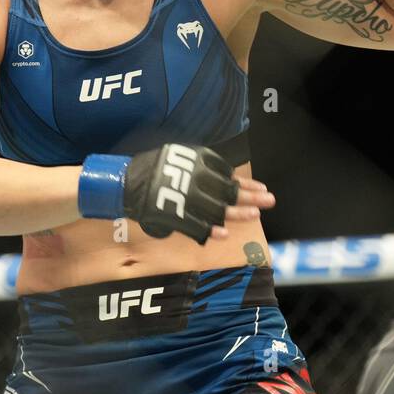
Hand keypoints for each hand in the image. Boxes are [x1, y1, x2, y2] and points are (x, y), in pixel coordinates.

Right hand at [122, 143, 275, 243]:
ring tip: (255, 215)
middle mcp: (193, 179)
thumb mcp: (180, 159)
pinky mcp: (171, 214)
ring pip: (214, 208)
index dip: (246, 183)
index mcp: (196, 164)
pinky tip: (224, 234)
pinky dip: (209, 230)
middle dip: (250, 196)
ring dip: (236, 212)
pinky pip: (194, 225)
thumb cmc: (154, 170)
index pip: (227, 175)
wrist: (123, 182)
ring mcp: (183, 198)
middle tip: (270, 200)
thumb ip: (203, 168)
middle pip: (226, 190)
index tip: (262, 188)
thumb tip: (230, 178)